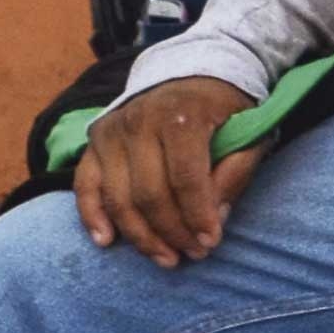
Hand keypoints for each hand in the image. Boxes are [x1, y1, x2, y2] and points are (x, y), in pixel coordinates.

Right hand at [77, 75, 263, 263]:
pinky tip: (107, 241)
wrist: (190, 74)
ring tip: (166, 258)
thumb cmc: (224, 110)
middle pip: (149, 194)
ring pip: (117, 198)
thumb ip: (236, 172)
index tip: (211, 242)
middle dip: (173, 232)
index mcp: (180, 116)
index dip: (198, 216)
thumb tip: (215, 218)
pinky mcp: (95, 141)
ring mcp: (111, 131)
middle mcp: (139, 121)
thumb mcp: (248, 132)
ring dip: (141, 236)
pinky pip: (85, 185)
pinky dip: (92, 216)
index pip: (185, 179)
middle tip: (194, 254)